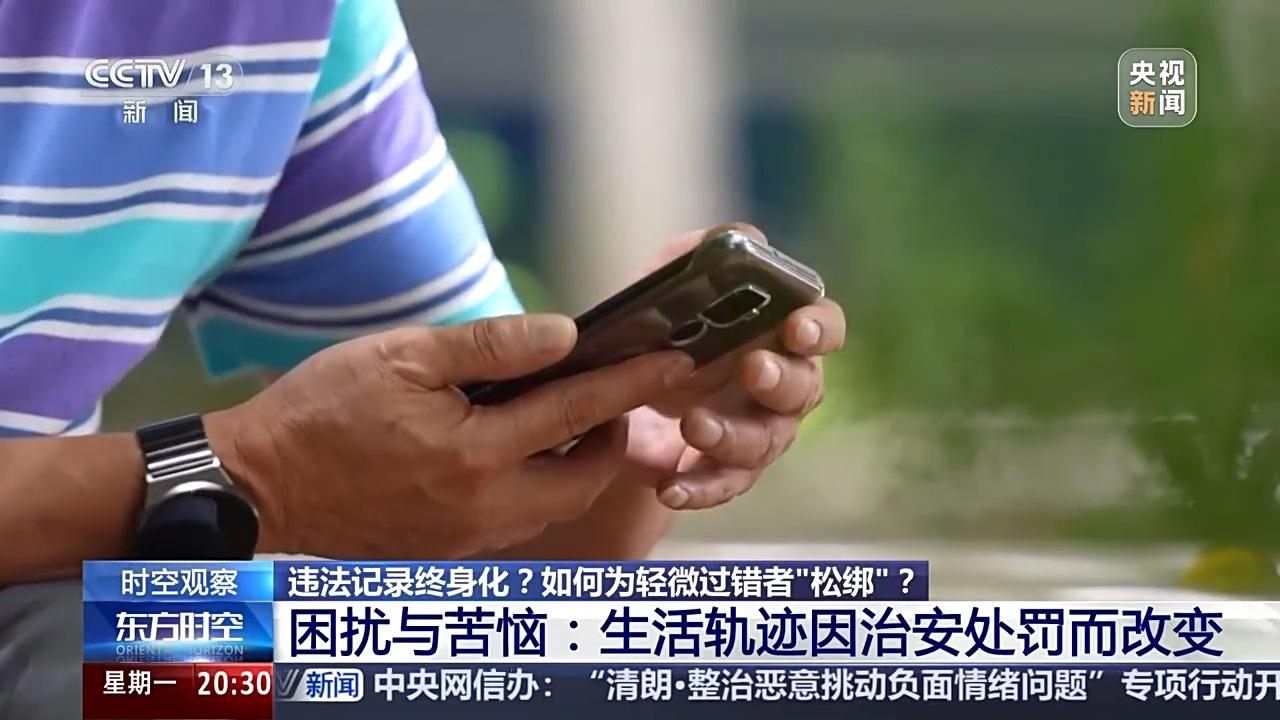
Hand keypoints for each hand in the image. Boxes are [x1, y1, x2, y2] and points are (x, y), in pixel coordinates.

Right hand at [205, 314, 692, 558]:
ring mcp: (470, 535)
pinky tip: (516, 450)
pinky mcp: (451, 547)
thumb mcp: (401, 356)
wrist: (260, 488)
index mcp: (475, 453)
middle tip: (612, 396)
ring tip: (567, 418)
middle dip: (614, 438)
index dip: (632, 382)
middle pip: (586, 479)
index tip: (675, 359)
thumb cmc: (322, 412)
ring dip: (577, 464)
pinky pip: (519, 518)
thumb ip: (489, 346)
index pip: (579, 412)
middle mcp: (485, 505)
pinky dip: (536, 483)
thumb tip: (563, 334)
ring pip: (556, 505)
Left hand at [625, 224, 845, 509]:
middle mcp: (785, 387)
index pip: (824, 328)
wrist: (618, 393)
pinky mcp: (726, 473)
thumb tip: (740, 238)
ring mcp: (761, 433)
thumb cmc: (665, 327)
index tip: (795, 326)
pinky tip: (670, 486)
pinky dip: (699, 489)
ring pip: (765, 442)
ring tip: (691, 425)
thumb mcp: (672, 282)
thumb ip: (702, 255)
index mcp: (782, 334)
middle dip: (780, 380)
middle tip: (752, 368)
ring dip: (732, 435)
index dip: (818, 329)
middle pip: (804, 389)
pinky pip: (723, 485)